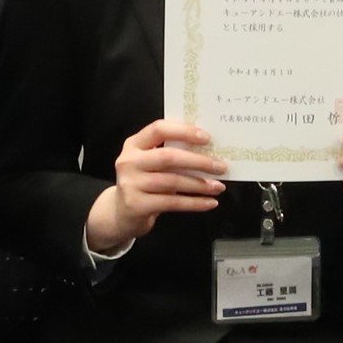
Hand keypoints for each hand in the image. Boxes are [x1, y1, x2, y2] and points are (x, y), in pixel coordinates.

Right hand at [86, 118, 228, 250]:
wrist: (122, 213)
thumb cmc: (144, 182)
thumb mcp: (150, 163)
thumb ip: (169, 153)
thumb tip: (209, 151)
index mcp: (134, 144)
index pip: (159, 130)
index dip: (184, 132)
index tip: (207, 138)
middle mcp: (129, 162)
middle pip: (168, 157)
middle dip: (198, 161)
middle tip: (221, 166)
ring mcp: (131, 184)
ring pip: (173, 182)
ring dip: (200, 184)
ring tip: (218, 187)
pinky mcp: (137, 205)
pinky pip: (173, 203)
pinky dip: (195, 203)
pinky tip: (210, 203)